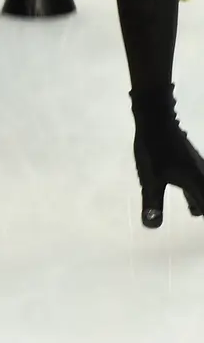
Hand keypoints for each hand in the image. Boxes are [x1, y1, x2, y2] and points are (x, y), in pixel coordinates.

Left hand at [130, 85, 203, 227]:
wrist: (156, 119)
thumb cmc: (154, 150)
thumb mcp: (150, 179)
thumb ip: (152, 203)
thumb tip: (152, 226)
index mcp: (197, 184)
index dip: (203, 214)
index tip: (197, 230)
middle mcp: (201, 176)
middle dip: (203, 209)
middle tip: (196, 216)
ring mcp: (197, 167)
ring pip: (202, 189)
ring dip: (200, 201)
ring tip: (195, 212)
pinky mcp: (189, 160)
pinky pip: (198, 182)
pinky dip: (195, 192)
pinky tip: (187, 194)